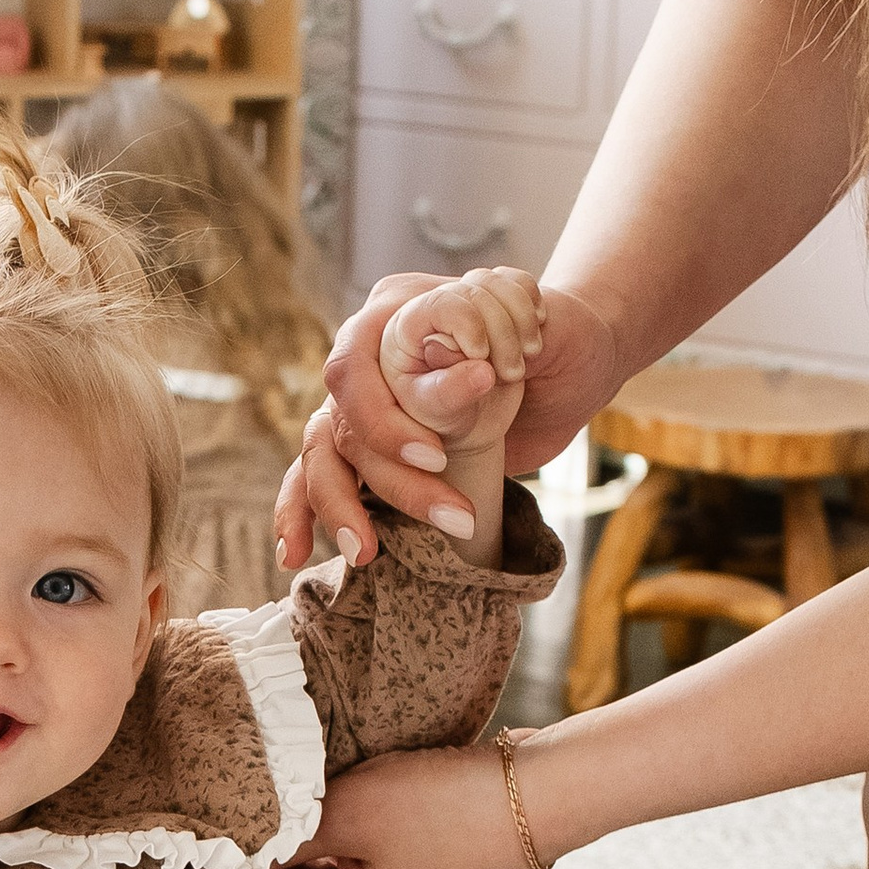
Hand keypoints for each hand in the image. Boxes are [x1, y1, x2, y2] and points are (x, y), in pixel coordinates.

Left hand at [212, 741, 530, 868]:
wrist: (543, 795)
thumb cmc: (445, 809)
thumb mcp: (349, 813)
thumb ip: (284, 834)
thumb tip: (233, 845)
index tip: (200, 825)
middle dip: (264, 855)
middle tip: (236, 799)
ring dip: (303, 839)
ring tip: (283, 791)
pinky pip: (362, 863)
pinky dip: (340, 834)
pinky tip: (332, 794)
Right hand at [275, 271, 628, 571]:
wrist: (574, 359)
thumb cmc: (556, 334)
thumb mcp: (534, 330)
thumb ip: (494, 339)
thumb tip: (454, 368)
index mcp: (393, 313)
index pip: (354, 369)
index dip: (383, 421)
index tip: (435, 457)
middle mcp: (368, 359)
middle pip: (342, 424)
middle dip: (384, 478)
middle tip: (450, 517)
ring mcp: (367, 405)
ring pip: (325, 457)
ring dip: (338, 509)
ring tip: (363, 555)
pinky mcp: (376, 449)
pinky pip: (324, 478)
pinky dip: (303, 516)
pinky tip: (294, 555)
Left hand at [375, 264, 543, 447]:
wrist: (468, 422)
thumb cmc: (442, 419)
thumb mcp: (438, 413)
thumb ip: (450, 393)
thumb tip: (482, 371)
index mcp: (404, 331)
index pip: (439, 303)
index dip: (468, 323)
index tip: (482, 356)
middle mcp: (431, 308)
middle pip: (473, 292)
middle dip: (502, 333)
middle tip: (512, 375)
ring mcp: (463, 300)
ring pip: (496, 283)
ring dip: (521, 320)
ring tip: (526, 358)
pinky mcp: (490, 300)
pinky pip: (517, 280)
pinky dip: (532, 302)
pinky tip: (535, 331)